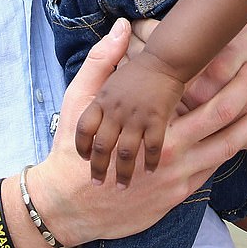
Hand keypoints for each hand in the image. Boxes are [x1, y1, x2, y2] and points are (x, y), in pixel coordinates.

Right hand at [31, 18, 246, 247]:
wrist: (72, 207)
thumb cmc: (73, 151)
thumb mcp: (79, 101)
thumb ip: (102, 61)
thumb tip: (122, 26)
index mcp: (151, 123)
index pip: (196, 90)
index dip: (217, 68)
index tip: (232, 48)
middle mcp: (172, 149)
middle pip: (221, 117)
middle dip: (242, 89)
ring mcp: (180, 175)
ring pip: (226, 147)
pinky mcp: (179, 195)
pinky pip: (213, 170)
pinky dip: (229, 151)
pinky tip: (239, 138)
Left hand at [75, 53, 185, 183]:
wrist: (164, 60)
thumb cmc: (138, 69)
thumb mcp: (111, 74)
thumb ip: (101, 95)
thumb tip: (94, 114)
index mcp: (101, 99)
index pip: (84, 127)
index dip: (82, 145)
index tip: (84, 158)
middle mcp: (115, 110)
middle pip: (101, 146)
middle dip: (98, 168)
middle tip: (97, 184)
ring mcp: (135, 116)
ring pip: (125, 152)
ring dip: (123, 172)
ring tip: (122, 186)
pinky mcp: (155, 120)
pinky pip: (151, 149)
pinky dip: (150, 163)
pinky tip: (151, 172)